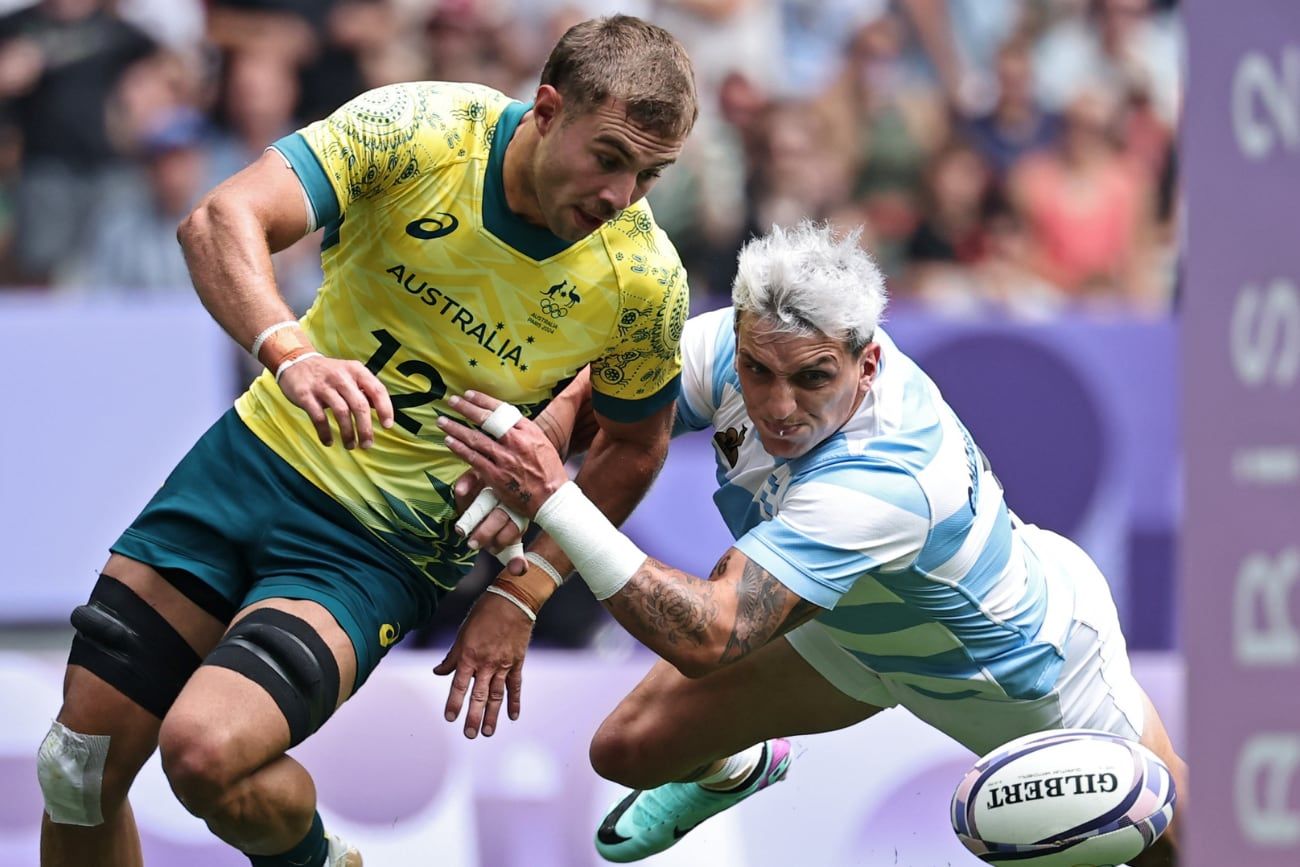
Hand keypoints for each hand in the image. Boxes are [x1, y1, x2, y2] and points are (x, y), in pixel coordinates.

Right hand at [277, 355, 394, 448]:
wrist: (296, 361)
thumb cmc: (329, 373)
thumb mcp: (350, 373)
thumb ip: (365, 390)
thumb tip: (382, 410)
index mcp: (356, 370)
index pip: (377, 390)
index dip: (385, 408)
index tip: (387, 425)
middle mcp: (341, 376)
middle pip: (360, 405)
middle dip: (365, 428)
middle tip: (367, 444)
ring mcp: (323, 385)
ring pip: (341, 412)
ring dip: (348, 433)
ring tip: (350, 445)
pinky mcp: (305, 395)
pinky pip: (319, 417)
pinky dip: (325, 432)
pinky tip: (329, 441)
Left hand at [432, 585, 532, 737]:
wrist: (513, 600)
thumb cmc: (484, 612)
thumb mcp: (463, 633)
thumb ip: (452, 656)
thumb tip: (438, 672)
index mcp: (469, 655)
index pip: (459, 685)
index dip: (454, 702)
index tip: (450, 718)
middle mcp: (487, 663)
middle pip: (479, 695)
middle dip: (474, 716)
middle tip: (470, 734)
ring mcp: (504, 664)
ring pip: (497, 695)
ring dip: (493, 715)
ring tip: (488, 732)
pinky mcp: (518, 662)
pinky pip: (516, 685)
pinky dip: (515, 701)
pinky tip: (513, 716)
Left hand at [437, 391, 570, 518]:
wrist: (552, 497)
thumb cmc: (549, 471)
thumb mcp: (542, 443)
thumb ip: (523, 431)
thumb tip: (506, 420)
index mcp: (528, 431)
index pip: (502, 409)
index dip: (483, 400)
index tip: (469, 394)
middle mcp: (516, 441)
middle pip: (486, 420)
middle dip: (466, 408)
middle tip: (452, 401)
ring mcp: (505, 459)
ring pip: (475, 439)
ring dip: (456, 428)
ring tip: (442, 421)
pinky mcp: (496, 475)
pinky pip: (473, 459)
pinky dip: (459, 449)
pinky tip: (449, 441)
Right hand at [452, 470, 526, 574]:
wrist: (491, 503)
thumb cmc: (502, 526)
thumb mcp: (509, 542)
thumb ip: (514, 557)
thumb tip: (519, 571)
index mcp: (519, 517)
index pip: (514, 529)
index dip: (503, 540)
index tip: (492, 550)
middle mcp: (508, 501)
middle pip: (500, 515)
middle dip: (486, 532)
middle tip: (473, 544)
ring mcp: (494, 487)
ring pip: (486, 498)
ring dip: (473, 513)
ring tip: (462, 528)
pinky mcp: (479, 474)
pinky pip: (473, 477)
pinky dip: (466, 484)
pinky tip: (459, 492)